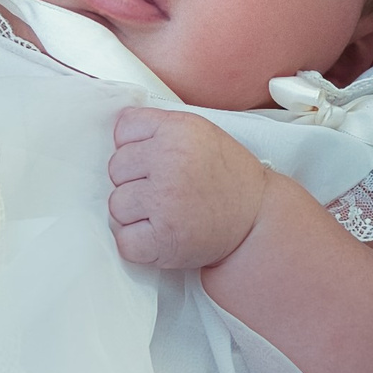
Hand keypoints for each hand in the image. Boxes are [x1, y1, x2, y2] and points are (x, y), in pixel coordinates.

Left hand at [107, 107, 268, 269]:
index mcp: (178, 129)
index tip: (155, 161)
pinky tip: (161, 234)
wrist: (257, 218)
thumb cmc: (228, 178)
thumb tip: (117, 129)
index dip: (136, 147)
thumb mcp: (201, 134)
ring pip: (116, 205)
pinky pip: (124, 240)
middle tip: (166, 190)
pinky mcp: (164, 237)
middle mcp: (170, 160)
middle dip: (135, 181)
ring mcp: (165, 199)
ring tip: (167, 213)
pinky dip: (138, 244)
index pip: (123, 129)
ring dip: (135, 214)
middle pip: (116, 168)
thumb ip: (161, 129)